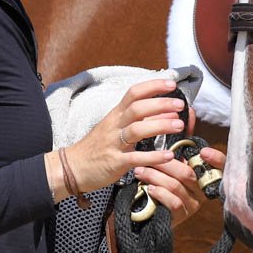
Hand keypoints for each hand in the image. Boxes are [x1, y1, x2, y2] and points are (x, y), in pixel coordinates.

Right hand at [65, 77, 191, 194]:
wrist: (72, 168)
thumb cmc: (98, 146)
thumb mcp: (117, 128)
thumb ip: (141, 119)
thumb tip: (167, 111)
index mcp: (116, 115)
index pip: (133, 93)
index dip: (153, 86)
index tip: (172, 84)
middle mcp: (114, 126)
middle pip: (137, 108)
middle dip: (160, 104)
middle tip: (180, 105)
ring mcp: (113, 144)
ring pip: (136, 130)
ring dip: (159, 126)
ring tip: (179, 126)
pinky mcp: (114, 163)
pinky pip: (135, 158)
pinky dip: (153, 156)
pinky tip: (169, 156)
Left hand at [131, 144, 227, 224]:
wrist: (154, 214)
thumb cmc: (165, 186)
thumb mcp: (175, 170)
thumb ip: (178, 158)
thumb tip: (172, 133)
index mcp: (205, 176)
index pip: (220, 166)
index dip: (216, 159)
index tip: (204, 152)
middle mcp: (203, 191)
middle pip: (188, 173)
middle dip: (165, 164)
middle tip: (149, 158)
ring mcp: (193, 204)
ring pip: (176, 186)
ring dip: (155, 176)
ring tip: (141, 171)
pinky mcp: (182, 216)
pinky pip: (173, 202)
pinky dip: (160, 193)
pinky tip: (149, 188)